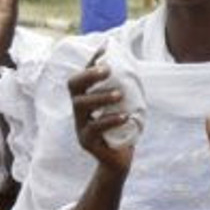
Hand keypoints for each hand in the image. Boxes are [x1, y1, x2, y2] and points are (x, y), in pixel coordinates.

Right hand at [67, 49, 133, 174]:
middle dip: (89, 75)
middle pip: (73, 85)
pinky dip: (110, 120)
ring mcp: (80, 125)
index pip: (83, 74)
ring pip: (80, 105)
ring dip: (100, 97)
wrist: (119, 161)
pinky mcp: (86, 141)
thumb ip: (127, 90)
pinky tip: (124, 117)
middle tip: (108, 70)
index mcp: (86, 98)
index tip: (105, 49)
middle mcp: (79, 109)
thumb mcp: (126, 107)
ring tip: (119, 95)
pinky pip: (94, 128)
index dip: (91, 61)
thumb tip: (135, 66)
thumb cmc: (123, 130)